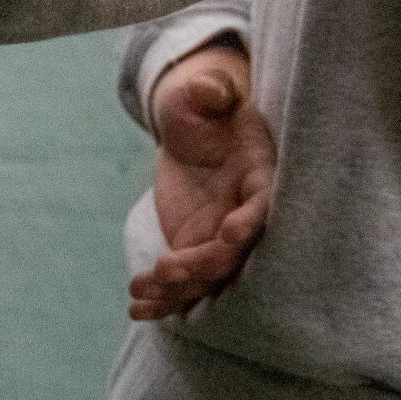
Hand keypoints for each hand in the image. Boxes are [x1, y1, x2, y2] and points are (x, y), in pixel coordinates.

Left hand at [131, 44, 275, 320]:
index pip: (263, 204)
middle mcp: (247, 214)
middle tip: (168, 268)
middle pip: (234, 250)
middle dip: (205, 263)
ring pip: (209, 274)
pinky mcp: (199, 248)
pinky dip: (164, 298)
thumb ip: (210, 91)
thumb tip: (208, 89)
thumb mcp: (203, 93)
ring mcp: (224, 237)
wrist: (197, 131)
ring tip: (141, 292)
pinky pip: (187, 280)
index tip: (228, 233)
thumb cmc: (206, 107)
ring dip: (179, 289)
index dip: (249, 221)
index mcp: (260, 176)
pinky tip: (137, 310)